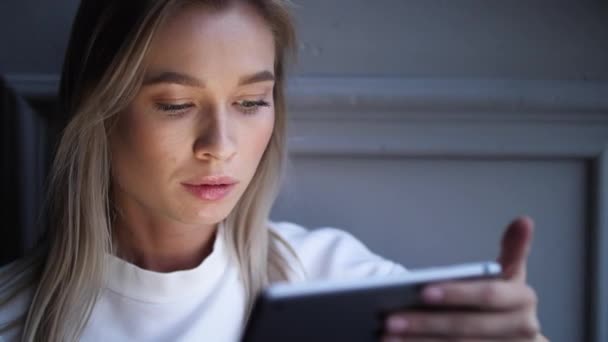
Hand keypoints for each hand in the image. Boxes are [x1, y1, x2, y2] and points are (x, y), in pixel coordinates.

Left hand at [382, 216, 547, 340]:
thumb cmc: (505, 305)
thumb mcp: (511, 278)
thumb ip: (514, 250)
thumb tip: (524, 220)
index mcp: (523, 301)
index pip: (487, 296)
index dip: (456, 294)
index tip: (422, 291)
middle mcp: (522, 331)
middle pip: (465, 329)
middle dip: (425, 324)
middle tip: (388, 320)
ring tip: (385, 337)